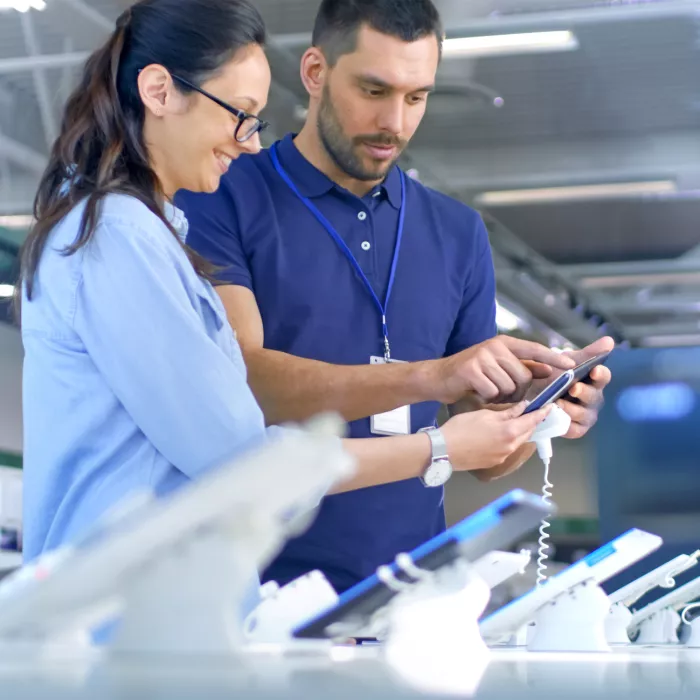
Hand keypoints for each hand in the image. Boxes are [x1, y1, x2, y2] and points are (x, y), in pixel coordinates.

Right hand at [432, 335, 575, 404]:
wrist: (438, 378)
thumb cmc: (471, 374)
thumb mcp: (497, 367)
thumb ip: (521, 367)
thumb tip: (546, 369)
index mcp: (504, 343)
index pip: (534, 349)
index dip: (553, 358)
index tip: (570, 365)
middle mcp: (494, 346)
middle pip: (523, 376)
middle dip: (517, 391)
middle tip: (502, 393)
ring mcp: (482, 357)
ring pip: (509, 386)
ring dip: (501, 396)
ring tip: (488, 391)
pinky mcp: (471, 370)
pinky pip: (492, 392)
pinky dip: (487, 398)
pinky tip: (478, 393)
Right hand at [440, 401, 550, 473]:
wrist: (443, 451)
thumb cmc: (461, 428)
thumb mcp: (484, 414)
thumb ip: (507, 413)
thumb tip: (523, 407)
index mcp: (510, 432)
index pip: (533, 420)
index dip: (542, 413)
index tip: (550, 406)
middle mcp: (511, 446)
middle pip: (528, 432)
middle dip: (532, 422)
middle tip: (533, 412)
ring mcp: (503, 456)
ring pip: (518, 441)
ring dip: (521, 431)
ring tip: (517, 421)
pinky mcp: (494, 462)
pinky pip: (508, 448)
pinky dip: (510, 439)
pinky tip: (500, 433)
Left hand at [557, 336, 613, 438]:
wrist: (536, 391)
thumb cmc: (558, 375)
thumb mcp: (569, 362)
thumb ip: (588, 353)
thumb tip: (609, 340)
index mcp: (594, 381)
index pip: (603, 377)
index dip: (600, 374)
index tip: (595, 370)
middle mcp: (593, 398)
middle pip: (594, 397)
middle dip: (584, 392)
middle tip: (574, 388)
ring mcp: (586, 415)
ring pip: (584, 414)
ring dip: (572, 409)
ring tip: (559, 403)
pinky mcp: (576, 428)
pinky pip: (574, 430)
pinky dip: (566, 425)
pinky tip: (556, 418)